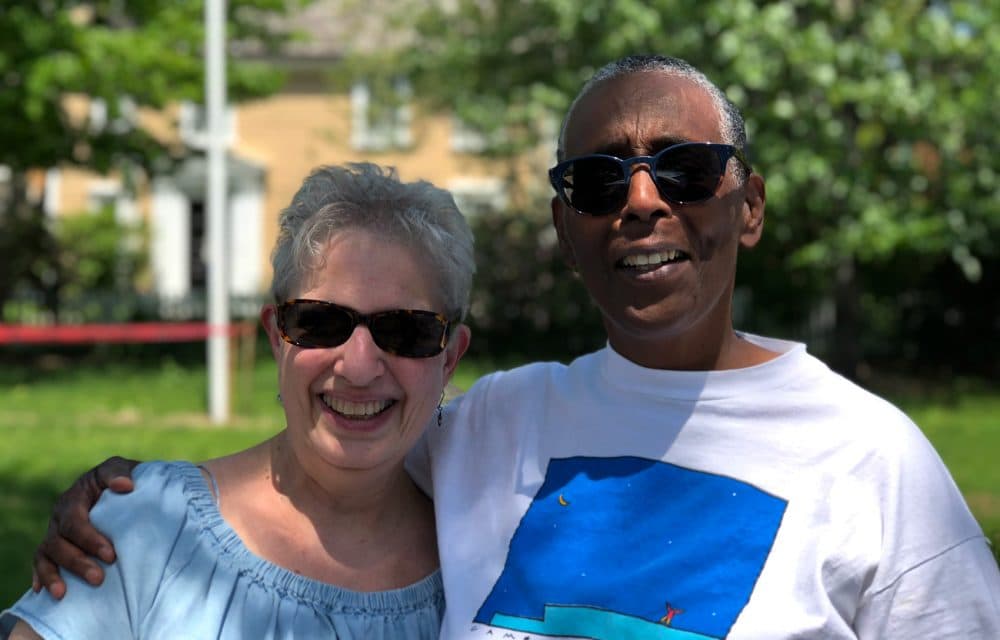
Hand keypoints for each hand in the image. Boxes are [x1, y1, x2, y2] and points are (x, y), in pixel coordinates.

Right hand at [32, 456, 139, 598]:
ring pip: (46, 555)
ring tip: (62, 594)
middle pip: (58, 542)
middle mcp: (59, 516)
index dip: (89, 540)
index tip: (110, 555)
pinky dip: (41, 576)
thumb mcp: (120, 470)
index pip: (74, 521)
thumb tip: (125, 486)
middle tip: (98, 578)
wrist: (122, 489)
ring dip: (54, 575)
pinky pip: (40, 562)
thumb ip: (119, 474)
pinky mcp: (54, 547)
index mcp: (74, 498)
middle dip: (77, 562)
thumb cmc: (121, 480)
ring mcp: (55, 532)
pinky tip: (42, 592)